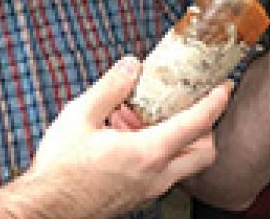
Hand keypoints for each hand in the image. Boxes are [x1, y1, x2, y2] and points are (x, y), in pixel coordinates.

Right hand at [26, 56, 231, 216]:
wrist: (46, 208)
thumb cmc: (60, 170)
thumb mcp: (79, 116)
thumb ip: (111, 88)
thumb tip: (131, 66)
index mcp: (147, 153)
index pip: (197, 124)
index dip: (215, 101)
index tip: (223, 87)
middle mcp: (156, 175)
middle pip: (204, 152)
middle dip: (207, 128)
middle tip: (194, 107)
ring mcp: (149, 191)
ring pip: (186, 167)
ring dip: (182, 143)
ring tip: (152, 122)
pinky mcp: (138, 198)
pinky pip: (165, 176)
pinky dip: (163, 156)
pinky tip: (132, 142)